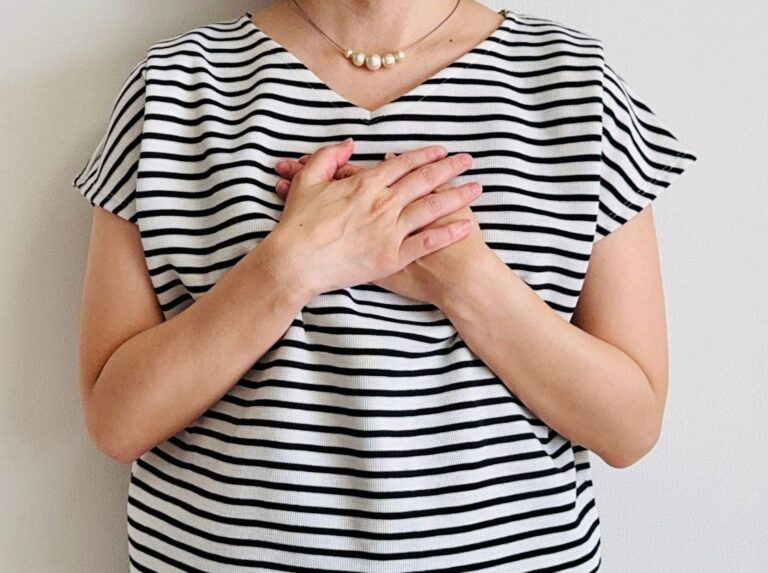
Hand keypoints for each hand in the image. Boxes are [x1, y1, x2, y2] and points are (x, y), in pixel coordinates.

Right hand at [268, 139, 482, 297]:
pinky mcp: (392, 257)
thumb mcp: (309, 181)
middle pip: (424, 181)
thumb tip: (348, 144)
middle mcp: (383, 204)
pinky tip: (467, 226)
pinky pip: (427, 243)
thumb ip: (329, 157)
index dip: (424, 155)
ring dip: (456, 196)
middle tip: (467, 160)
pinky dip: (448, 234)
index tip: (441, 151)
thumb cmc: (299, 224)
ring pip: (431, 208)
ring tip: (476, 188)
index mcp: (365, 184)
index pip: (403, 164)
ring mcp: (390, 231)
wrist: (296, 262)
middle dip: (449, 168)